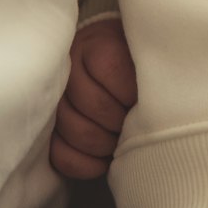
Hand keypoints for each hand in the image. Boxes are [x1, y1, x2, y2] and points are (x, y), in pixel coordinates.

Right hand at [51, 18, 137, 179]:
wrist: (110, 57)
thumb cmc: (135, 59)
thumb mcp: (144, 51)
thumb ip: (150, 66)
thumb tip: (158, 99)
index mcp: (96, 44)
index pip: (110, 68)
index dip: (130, 91)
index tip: (142, 98)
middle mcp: (69, 67)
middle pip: (93, 104)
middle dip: (120, 121)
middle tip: (134, 124)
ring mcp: (54, 98)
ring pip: (72, 130)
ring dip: (103, 143)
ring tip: (121, 140)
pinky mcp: (48, 127)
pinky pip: (58, 153)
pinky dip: (83, 164)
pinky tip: (103, 161)